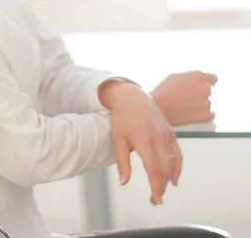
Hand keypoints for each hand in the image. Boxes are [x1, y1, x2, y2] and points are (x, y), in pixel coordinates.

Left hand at [99, 80, 181, 205]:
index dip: (155, 186)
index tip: (154, 198)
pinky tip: (173, 178)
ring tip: (163, 191)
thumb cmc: (122, 116)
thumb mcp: (117, 139)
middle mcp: (157, 136)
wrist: (131, 96)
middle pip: (165, 168)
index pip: (153, 168)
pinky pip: (177, 152)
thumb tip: (124, 183)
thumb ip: (122, 162)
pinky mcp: (170, 131)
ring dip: (169, 179)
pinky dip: (177, 167)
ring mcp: (165, 133)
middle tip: (156, 199)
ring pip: (173, 162)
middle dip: (162, 187)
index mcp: (142, 138)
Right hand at [151, 71, 216, 126]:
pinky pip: (210, 115)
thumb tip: (190, 80)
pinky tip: (193, 113)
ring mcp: (206, 103)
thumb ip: (188, 77)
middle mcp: (204, 88)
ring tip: (186, 105)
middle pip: (208, 90)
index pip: (212, 78)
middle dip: (199, 93)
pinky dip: (203, 115)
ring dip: (200, 104)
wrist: (159, 108)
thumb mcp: (174, 77)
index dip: (208, 81)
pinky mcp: (205, 116)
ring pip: (207, 103)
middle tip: (188, 96)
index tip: (206, 84)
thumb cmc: (163, 93)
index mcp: (198, 76)